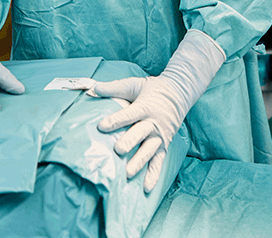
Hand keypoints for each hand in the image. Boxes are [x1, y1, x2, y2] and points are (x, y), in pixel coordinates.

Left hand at [89, 30, 223, 192]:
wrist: (179, 93)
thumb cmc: (153, 89)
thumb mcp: (134, 84)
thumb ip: (113, 87)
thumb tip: (92, 89)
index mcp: (145, 107)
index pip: (129, 115)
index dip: (115, 120)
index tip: (101, 126)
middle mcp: (153, 123)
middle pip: (139, 134)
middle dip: (129, 142)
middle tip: (118, 150)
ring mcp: (160, 136)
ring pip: (149, 151)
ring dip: (139, 162)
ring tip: (127, 173)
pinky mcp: (164, 145)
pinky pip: (159, 162)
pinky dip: (154, 175)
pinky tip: (146, 187)